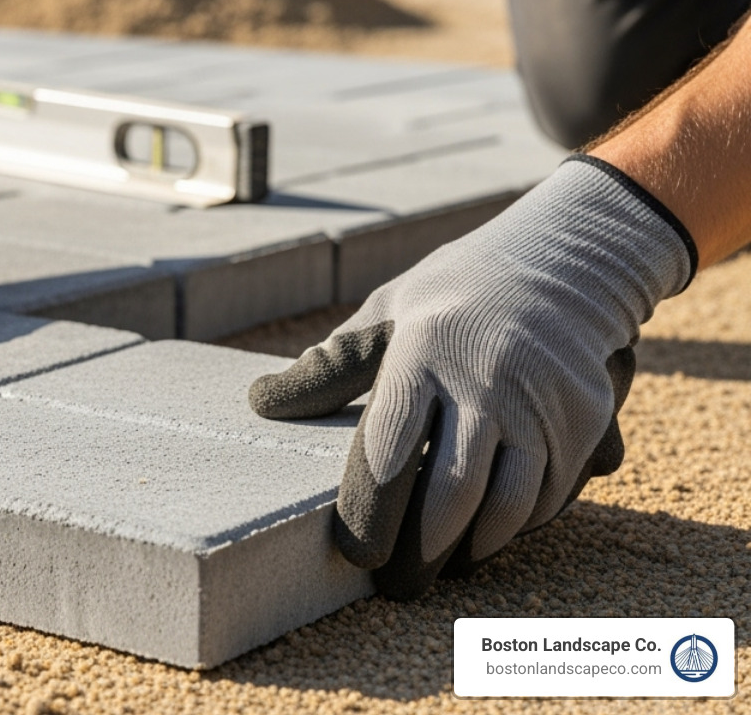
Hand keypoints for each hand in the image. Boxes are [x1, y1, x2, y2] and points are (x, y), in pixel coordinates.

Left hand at [249, 157, 694, 599]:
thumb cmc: (454, 292)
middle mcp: (485, 381)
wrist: (564, 259)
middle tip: (395, 585)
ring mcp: (540, 402)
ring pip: (506, 508)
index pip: (386, 453)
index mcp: (422, 352)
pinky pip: (547, 496)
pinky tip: (488, 532)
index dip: (367, 514)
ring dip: (471, 549)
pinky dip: (517, 524)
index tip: (354, 552)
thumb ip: (330, 366)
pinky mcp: (582, 419)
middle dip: (418, 553)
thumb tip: (261, 403)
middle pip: (448, 496)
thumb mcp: (386, 310)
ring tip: (441, 566)